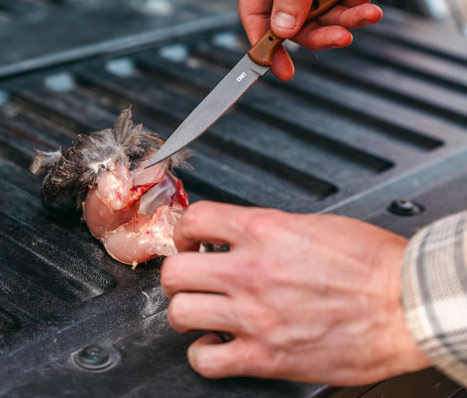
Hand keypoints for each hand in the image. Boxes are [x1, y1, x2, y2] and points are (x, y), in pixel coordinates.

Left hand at [161, 202, 429, 383]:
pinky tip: (218, 344)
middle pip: (175, 270)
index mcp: (264, 231)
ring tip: (202, 308)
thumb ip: (268, 229)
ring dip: (186, 310)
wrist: (404, 304)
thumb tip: (241, 234)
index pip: (195, 219)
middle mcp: (251, 271)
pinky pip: (206, 360)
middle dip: (178, 271)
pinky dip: (204, 353)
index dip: (185, 229)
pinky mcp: (266, 356)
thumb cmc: (370, 262)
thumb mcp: (313, 224)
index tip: (190, 238)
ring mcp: (254, 316)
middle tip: (192, 274)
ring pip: (180, 313)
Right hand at [235, 0, 412, 79]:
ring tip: (367, 9)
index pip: (254, 10)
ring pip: (317, 13)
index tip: (280, 68)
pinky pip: (336, 0)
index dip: (266, 43)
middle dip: (319, 30)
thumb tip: (283, 27)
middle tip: (342, 37)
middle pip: (290, 18)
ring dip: (344, 15)